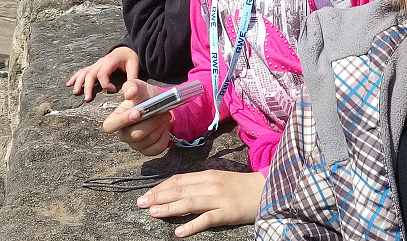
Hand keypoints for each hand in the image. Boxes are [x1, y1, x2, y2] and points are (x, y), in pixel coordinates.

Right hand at [65, 46, 139, 100]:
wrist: (125, 49)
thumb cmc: (129, 57)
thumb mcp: (134, 65)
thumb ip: (132, 77)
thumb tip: (131, 90)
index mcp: (110, 61)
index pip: (103, 73)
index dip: (106, 84)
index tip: (114, 89)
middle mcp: (100, 62)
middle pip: (90, 74)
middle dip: (88, 87)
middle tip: (87, 98)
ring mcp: (96, 64)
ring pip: (84, 73)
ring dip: (79, 82)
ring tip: (75, 93)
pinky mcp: (93, 66)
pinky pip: (82, 71)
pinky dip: (75, 77)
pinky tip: (69, 84)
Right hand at [102, 80, 172, 155]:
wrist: (161, 106)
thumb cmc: (145, 97)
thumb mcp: (139, 87)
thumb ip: (132, 86)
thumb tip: (129, 93)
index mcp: (116, 119)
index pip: (110, 126)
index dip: (122, 121)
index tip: (137, 113)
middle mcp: (123, 134)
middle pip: (135, 134)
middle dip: (151, 122)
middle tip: (162, 111)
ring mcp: (135, 144)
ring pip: (148, 140)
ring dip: (159, 126)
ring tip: (164, 116)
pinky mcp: (147, 150)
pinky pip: (157, 147)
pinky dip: (165, 136)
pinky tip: (164, 128)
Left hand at [137, 170, 265, 237]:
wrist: (266, 190)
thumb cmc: (240, 187)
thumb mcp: (218, 180)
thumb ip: (199, 184)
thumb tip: (177, 190)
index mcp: (207, 175)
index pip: (179, 179)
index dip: (161, 186)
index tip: (146, 193)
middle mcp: (210, 184)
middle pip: (180, 189)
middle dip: (158, 196)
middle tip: (140, 202)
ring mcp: (219, 198)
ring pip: (190, 202)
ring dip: (169, 207)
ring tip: (153, 212)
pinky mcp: (227, 212)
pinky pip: (207, 219)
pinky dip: (192, 225)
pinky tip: (179, 232)